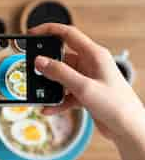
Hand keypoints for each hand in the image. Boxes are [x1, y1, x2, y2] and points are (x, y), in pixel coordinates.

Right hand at [31, 23, 143, 140]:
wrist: (128, 129)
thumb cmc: (116, 105)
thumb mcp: (84, 87)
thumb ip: (60, 73)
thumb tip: (39, 61)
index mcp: (94, 55)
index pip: (68, 34)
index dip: (49, 30)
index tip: (33, 33)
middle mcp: (90, 64)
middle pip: (62, 57)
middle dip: (46, 65)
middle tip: (32, 70)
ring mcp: (87, 79)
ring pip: (62, 77)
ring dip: (50, 86)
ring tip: (39, 94)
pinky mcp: (85, 93)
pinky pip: (65, 93)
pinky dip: (57, 101)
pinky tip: (48, 109)